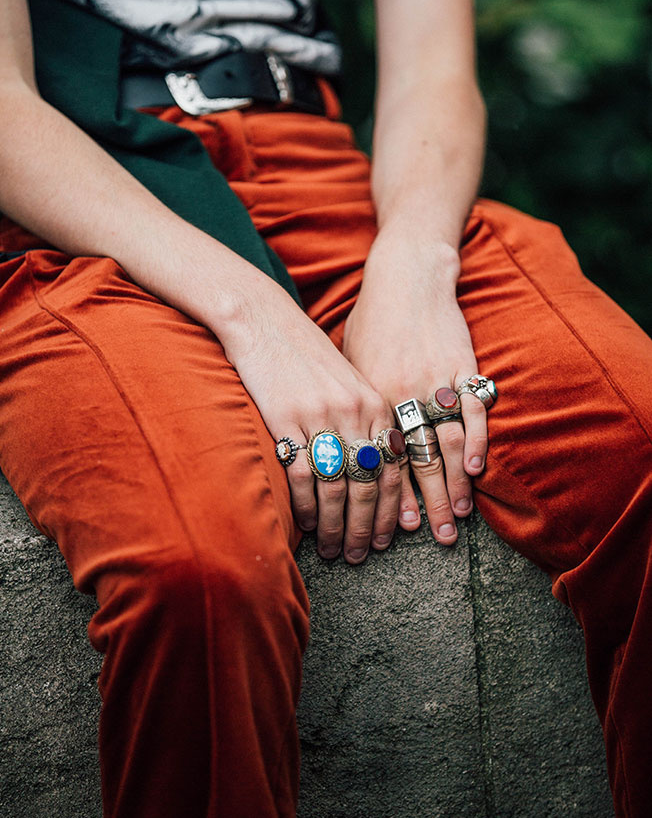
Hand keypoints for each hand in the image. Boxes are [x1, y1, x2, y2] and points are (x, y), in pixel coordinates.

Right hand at [219, 272, 403, 562]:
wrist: (265, 321)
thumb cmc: (306, 356)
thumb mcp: (347, 383)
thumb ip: (366, 421)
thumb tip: (378, 468)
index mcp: (375, 404)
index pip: (394, 469)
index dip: (394, 509)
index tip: (389, 539)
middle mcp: (355, 412)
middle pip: (370, 484)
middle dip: (369, 527)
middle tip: (362, 555)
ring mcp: (321, 416)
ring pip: (338, 487)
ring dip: (338, 526)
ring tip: (335, 550)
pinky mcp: (287, 419)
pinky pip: (302, 475)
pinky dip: (307, 506)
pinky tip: (308, 525)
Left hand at [342, 226, 487, 544]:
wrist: (405, 277)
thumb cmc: (372, 322)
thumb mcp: (350, 363)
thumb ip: (353, 407)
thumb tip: (342, 449)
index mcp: (368, 398)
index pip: (377, 460)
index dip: (385, 498)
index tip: (391, 530)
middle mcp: (399, 395)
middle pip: (411, 461)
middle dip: (422, 505)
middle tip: (432, 539)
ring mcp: (433, 381)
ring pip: (443, 444)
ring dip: (451, 486)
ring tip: (456, 520)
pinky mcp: (460, 366)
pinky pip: (471, 411)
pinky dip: (475, 443)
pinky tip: (476, 472)